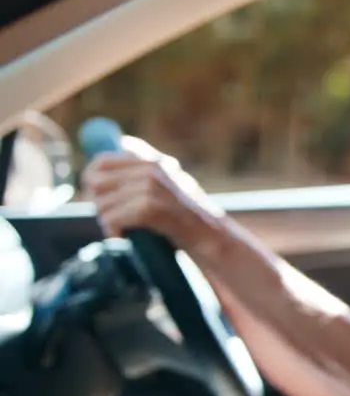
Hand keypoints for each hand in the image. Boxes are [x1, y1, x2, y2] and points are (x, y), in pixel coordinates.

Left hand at [80, 137, 220, 248]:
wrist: (212, 236)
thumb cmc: (190, 215)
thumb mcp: (173, 183)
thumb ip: (146, 170)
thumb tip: (108, 160)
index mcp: (155, 160)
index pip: (104, 159)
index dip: (93, 176)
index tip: (97, 193)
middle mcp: (152, 169)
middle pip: (97, 180)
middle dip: (98, 201)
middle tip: (109, 215)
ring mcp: (151, 187)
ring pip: (102, 203)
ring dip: (107, 220)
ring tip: (120, 229)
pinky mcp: (149, 207)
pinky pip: (113, 218)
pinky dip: (114, 231)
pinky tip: (124, 236)